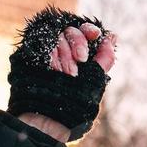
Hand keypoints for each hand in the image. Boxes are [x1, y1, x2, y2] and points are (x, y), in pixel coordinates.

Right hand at [5, 6, 116, 141]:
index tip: (94, 34)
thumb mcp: (95, 79)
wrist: (50, 116)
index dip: (89, 30)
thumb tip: (113, 37)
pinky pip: (42, 45)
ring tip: (69, 74)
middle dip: (78, 43)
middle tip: (82, 59)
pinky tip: (54, 69)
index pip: (84, 31)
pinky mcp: (34, 56)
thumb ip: (105, 58)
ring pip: (57, 39)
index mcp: (80, 53)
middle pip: (70, 32)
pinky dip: (51, 56)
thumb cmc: (76, 102)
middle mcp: (64, 51)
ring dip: (66, 56)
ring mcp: (48, 53)